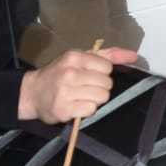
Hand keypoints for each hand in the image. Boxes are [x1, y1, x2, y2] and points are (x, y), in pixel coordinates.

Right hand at [18, 47, 140, 123]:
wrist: (31, 92)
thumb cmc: (60, 74)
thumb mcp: (82, 58)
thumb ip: (109, 55)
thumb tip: (133, 56)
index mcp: (75, 57)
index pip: (107, 67)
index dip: (103, 74)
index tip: (91, 75)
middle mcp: (69, 73)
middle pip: (107, 84)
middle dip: (100, 87)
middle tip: (85, 88)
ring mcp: (65, 92)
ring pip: (101, 98)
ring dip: (94, 100)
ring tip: (81, 97)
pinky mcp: (63, 109)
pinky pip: (91, 110)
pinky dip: (86, 110)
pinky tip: (76, 105)